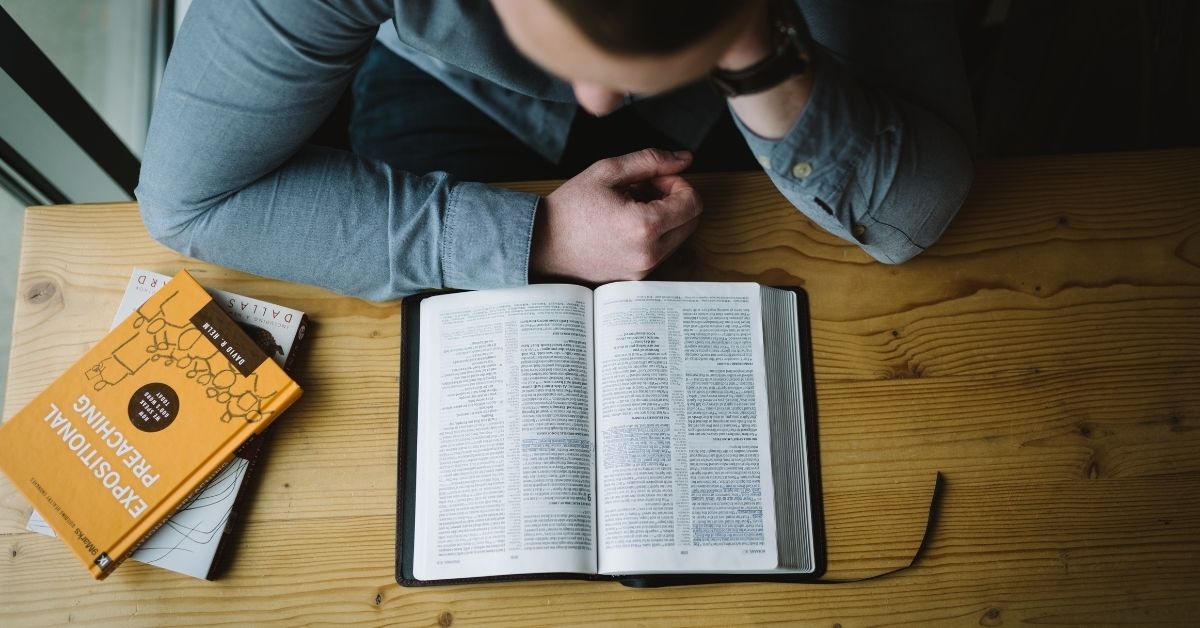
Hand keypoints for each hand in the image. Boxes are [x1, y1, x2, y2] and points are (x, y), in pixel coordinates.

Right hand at [530, 148, 701, 281]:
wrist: (542, 243)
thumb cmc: (571, 206)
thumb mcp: (608, 171)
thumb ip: (651, 160)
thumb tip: (685, 159)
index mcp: (644, 226)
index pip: (693, 203)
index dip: (680, 183)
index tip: (657, 178)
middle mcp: (649, 254)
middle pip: (691, 222)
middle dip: (676, 200)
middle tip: (646, 190)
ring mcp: (643, 270)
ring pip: (678, 238)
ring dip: (665, 218)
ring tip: (632, 206)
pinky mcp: (636, 278)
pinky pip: (660, 252)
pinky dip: (653, 235)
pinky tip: (626, 225)